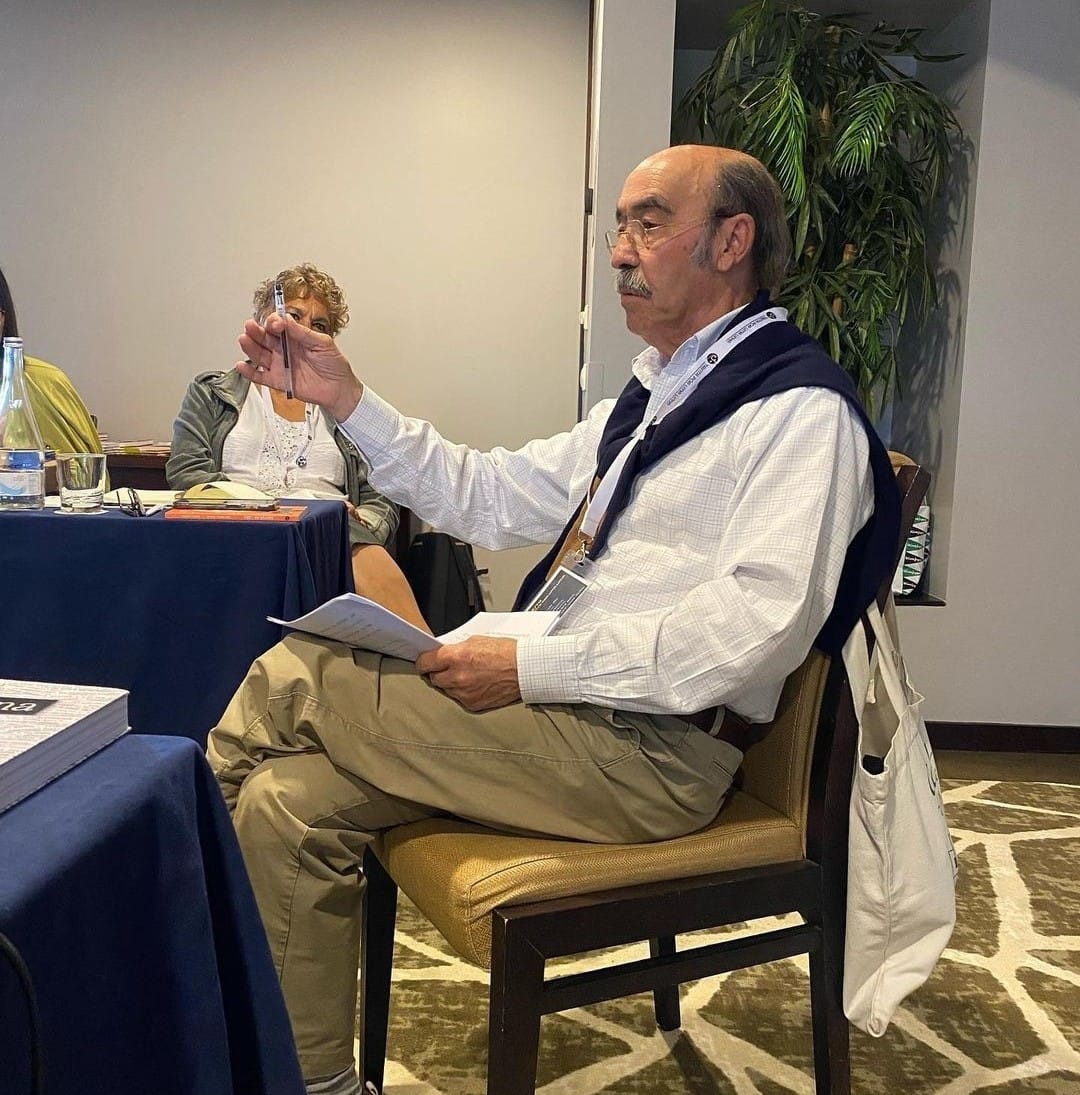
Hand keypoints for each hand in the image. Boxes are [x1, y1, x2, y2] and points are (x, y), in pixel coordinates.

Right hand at [237, 314, 364, 420]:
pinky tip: (242, 365)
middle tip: (251, 326)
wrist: (339, 389)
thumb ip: (303, 333)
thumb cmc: (334, 365)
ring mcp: (279, 365)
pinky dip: (249, 372)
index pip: (277, 326)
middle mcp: (284, 349)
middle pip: (264, 338)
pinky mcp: (278, 381)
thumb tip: (288, 319)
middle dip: (256, 331)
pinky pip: (260, 376)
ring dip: (250, 347)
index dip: (273, 322)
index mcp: (294, 337)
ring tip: (244, 340)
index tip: (276, 324)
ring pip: (259, 354)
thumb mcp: (323, 343)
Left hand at [415, 637, 520, 711]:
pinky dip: (463, 692)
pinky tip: (475, 684)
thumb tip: (443, 654)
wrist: (525, 670)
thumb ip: (455, 648)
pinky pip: (459, 699)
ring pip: (446, 689)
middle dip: (438, 672)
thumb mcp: (476, 640)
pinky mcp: (472, 704)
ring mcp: (464, 693)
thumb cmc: (506, 653)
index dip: (423, 661)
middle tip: (448, 667)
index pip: (425, 662)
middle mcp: (457, 677)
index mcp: (456, 657)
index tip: (424, 662)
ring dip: (451, 683)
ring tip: (467, 675)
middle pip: (433, 678)